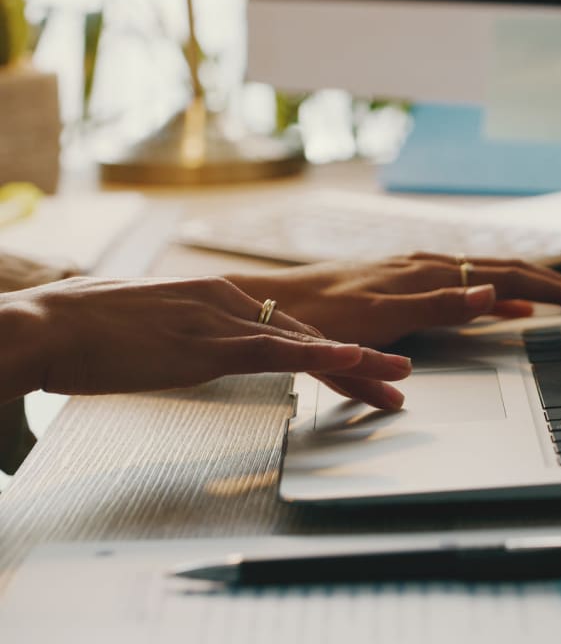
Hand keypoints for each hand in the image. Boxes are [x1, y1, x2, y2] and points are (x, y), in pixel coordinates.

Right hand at [0, 276, 411, 409]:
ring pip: (307, 342)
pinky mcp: (207, 345)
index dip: (328, 347)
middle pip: (310, 333)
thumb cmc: (80, 332)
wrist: (44, 327)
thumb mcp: (143, 329)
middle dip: (360, 359)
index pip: (286, 326)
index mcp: (213, 298)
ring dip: (359, 363)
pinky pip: (276, 351)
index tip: (360, 362)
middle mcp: (226, 302)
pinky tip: (352, 360)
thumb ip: (174, 335)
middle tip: (399, 376)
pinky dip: (318, 355)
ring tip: (399, 379)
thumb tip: (175, 346)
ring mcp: (220, 321)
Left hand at [225, 252, 560, 347]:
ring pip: (495, 276)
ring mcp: (423, 273)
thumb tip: (496, 294)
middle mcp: (433, 265)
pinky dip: (502, 296)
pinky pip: (471, 286)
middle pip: (514, 270)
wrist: (274, 306)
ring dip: (537, 287)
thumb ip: (441, 306)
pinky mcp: (411, 284)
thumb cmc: (322, 316)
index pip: (516, 277)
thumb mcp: (381, 316)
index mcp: (434, 272)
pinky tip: (510, 308)